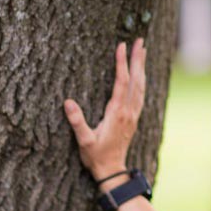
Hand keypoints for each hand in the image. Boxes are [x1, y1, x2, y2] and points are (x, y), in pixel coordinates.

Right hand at [63, 38, 146, 180]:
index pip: (121, 82)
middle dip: (138, 59)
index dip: (121, 63)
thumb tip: (68, 102)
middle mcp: (129, 111)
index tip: (121, 46)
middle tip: (140, 41)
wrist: (113, 170)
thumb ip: (77, 122)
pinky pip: (140, 94)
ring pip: (141, 86)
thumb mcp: (84, 141)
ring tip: (143, 51)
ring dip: (142, 67)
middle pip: (136, 80)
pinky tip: (141, 75)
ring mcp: (133, 114)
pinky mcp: (134, 118)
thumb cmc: (96, 156)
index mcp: (117, 113)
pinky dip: (142, 80)